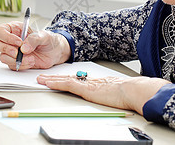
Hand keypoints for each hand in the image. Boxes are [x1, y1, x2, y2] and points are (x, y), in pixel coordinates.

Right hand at [0, 22, 70, 70]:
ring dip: (16, 59)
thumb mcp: (44, 36)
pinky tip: (31, 62)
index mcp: (14, 28)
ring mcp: (11, 51)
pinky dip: (21, 65)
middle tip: (16, 52)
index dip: (6, 37)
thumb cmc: (49, 40)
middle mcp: (9, 40)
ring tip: (31, 58)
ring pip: (2, 56)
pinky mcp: (15, 61)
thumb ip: (34, 39)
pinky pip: (11, 65)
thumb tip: (23, 48)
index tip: (19, 42)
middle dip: (3, 48)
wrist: (55, 52)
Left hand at [37, 74, 170, 114]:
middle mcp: (91, 82)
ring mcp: (88, 85)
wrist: (133, 91)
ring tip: (40, 79)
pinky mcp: (86, 89)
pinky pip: (67, 85)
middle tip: (43, 76)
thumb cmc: (130, 94)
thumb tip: (118, 98)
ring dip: (51, 80)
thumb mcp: (119, 93)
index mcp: (98, 83)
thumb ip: (114, 94)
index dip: (67, 78)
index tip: (59, 78)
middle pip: (69, 78)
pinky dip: (56, 84)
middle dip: (55, 77)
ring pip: (65, 80)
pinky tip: (48, 83)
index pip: (79, 80)